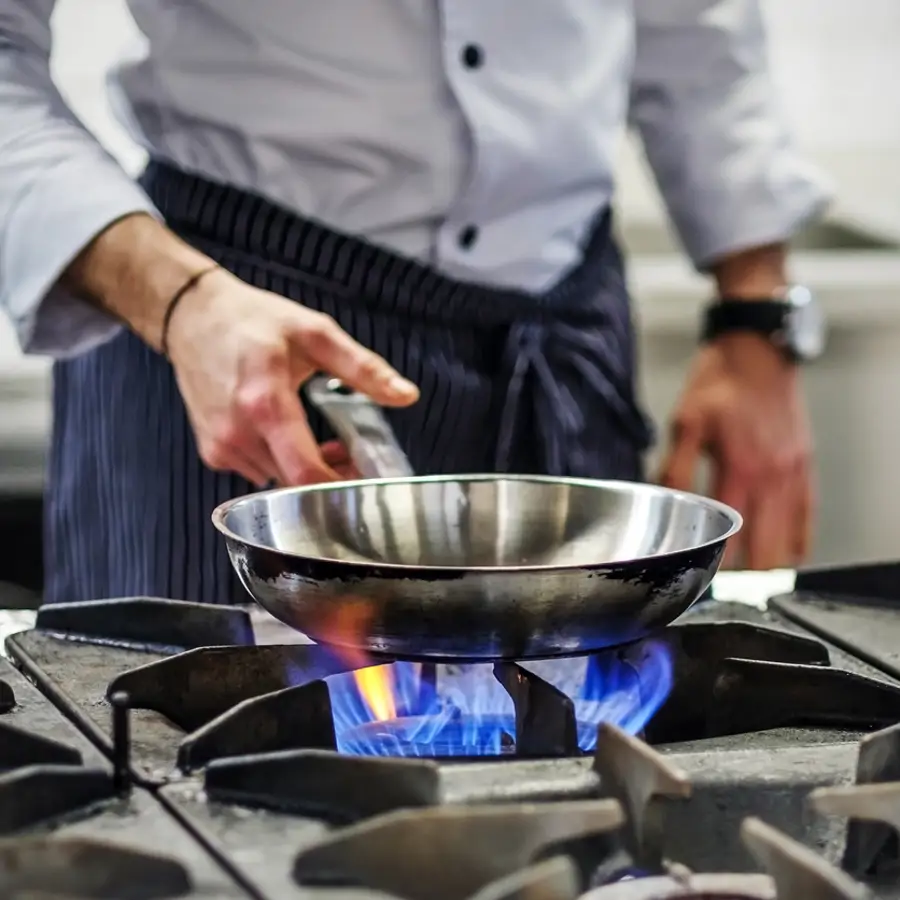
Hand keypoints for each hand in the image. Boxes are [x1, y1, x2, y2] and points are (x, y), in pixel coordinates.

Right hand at [165, 267, 417, 485]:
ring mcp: (221, 445)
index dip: (341, 487)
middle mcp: (238, 432)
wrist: (191, 316)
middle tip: (350, 453)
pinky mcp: (213, 451)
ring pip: (277, 482)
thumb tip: (406, 395)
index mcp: (265, 403)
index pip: (306, 473)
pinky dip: (279, 465)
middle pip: (295, 484)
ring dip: (303, 472)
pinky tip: (287, 439)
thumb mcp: (315, 333)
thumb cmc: (252, 321)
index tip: (365, 479)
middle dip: (329, 477)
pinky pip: (256, 473)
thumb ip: (363, 368)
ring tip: (321, 442)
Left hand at [657, 334, 813, 569]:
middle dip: (746, 575)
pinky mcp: (804, 466)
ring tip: (750, 582)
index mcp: (739, 467)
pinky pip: (806, 516)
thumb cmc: (719, 383)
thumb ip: (674, 467)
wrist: (758, 351)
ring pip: (788, 538)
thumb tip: (659, 501)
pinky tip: (784, 555)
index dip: (717, 563)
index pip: (730, 534)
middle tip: (725, 588)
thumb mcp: (685, 421)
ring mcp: (792, 474)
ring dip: (770, 562)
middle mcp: (772, 476)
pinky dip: (796, 541)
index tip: (704, 580)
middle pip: (765, 548)